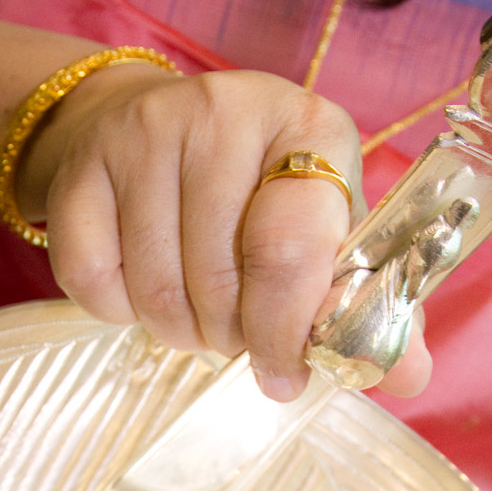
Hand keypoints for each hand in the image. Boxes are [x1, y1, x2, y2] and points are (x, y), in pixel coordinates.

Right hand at [35, 63, 431, 401]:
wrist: (150, 122)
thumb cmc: (257, 191)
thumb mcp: (326, 228)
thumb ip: (367, 302)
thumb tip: (408, 377)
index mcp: (309, 127)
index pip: (292, 251)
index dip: (286, 331)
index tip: (285, 374)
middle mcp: (225, 113)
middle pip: (220, 283)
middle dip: (232, 338)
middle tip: (238, 333)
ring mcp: (146, 132)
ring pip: (157, 291)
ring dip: (180, 332)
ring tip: (197, 312)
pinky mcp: (83, 164)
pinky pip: (93, 281)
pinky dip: (119, 311)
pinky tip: (143, 286)